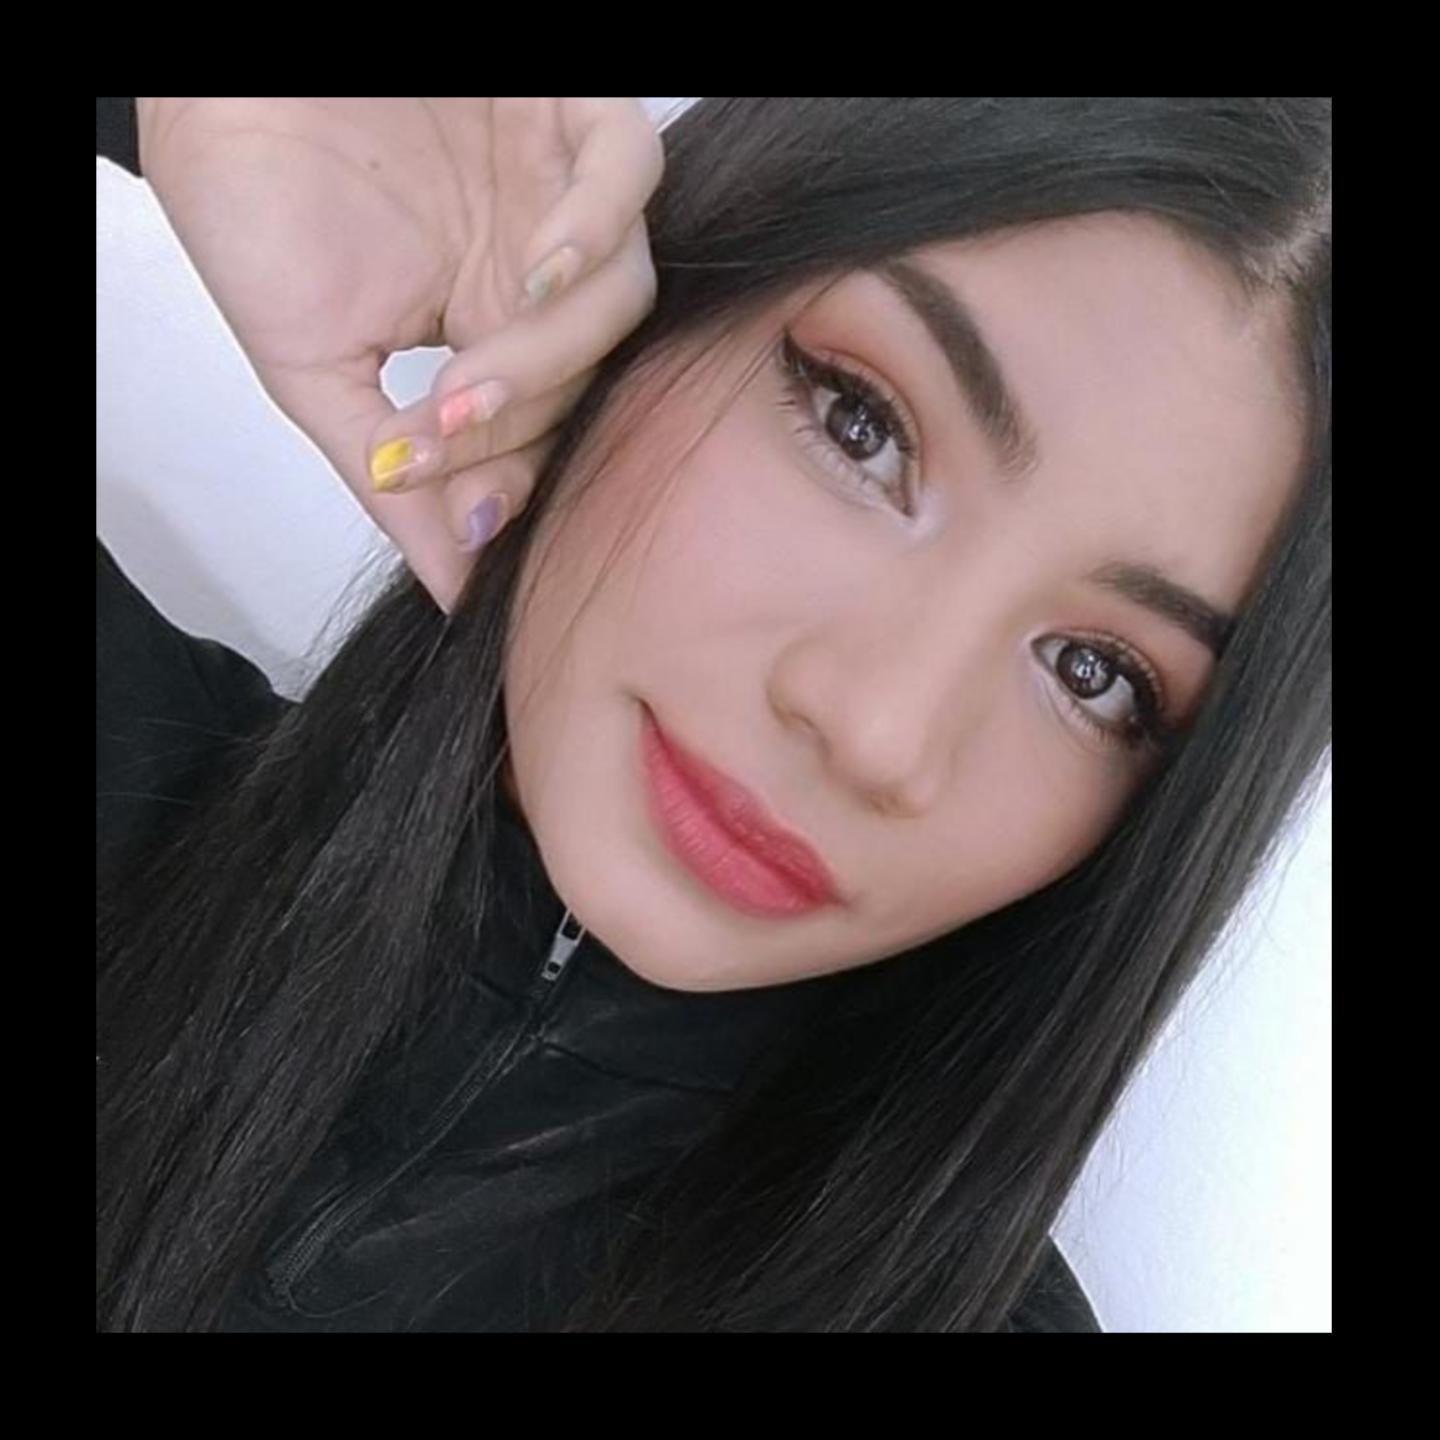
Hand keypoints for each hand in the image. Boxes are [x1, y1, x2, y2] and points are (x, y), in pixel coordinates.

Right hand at [137, 98, 663, 612]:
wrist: (206, 87)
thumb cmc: (251, 205)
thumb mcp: (318, 373)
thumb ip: (393, 480)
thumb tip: (454, 588)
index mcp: (488, 326)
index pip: (546, 423)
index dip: (515, 475)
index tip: (468, 520)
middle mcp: (535, 267)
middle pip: (593, 372)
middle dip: (524, 425)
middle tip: (446, 434)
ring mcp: (555, 190)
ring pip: (620, 294)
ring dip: (552, 356)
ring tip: (468, 379)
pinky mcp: (562, 111)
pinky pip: (625, 173)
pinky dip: (595, 230)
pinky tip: (540, 270)